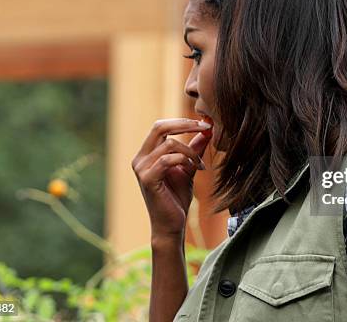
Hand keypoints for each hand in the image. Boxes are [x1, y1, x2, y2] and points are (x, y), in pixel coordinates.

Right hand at [131, 118, 211, 242]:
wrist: (171, 225)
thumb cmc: (177, 198)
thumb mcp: (188, 168)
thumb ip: (194, 149)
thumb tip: (207, 130)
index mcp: (146, 154)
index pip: (160, 126)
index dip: (182, 122)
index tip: (204, 123)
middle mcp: (140, 158)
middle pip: (159, 127)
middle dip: (185, 124)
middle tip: (206, 127)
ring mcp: (141, 168)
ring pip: (169, 144)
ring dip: (190, 151)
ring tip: (200, 165)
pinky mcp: (148, 179)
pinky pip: (168, 159)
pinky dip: (185, 160)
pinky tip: (195, 169)